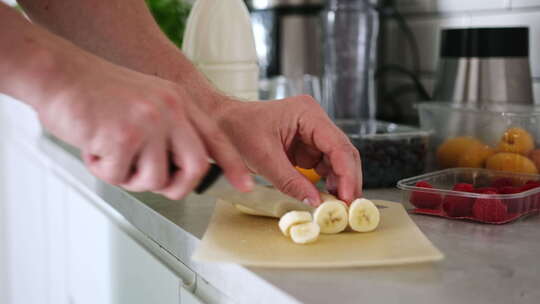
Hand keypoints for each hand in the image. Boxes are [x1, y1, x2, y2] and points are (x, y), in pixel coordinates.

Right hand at [37, 56, 251, 199]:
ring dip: (130, 177)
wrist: (59, 73)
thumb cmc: (97, 93)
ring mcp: (149, 121)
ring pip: (154, 179)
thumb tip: (178, 170)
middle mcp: (170, 109)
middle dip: (178, 187)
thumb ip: (169, 130)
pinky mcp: (123, 135)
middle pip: (196, 166)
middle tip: (158, 185)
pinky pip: (119, 176)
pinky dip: (103, 170)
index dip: (233, 164)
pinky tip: (94, 147)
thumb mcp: (147, 101)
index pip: (216, 137)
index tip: (245, 184)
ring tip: (112, 154)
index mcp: (179, 101)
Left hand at [217, 96, 361, 205]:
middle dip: (347, 180)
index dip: (347, 174)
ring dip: (339, 182)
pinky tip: (326, 196)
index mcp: (307, 113)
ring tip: (338, 205)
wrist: (220, 123)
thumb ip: (291, 182)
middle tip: (349, 206)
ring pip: (336, 160)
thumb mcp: (264, 159)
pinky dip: (326, 182)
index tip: (348, 197)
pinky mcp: (306, 145)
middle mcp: (314, 120)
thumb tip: (315, 203)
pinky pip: (323, 164)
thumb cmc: (236, 130)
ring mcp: (311, 132)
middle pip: (343, 152)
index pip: (338, 145)